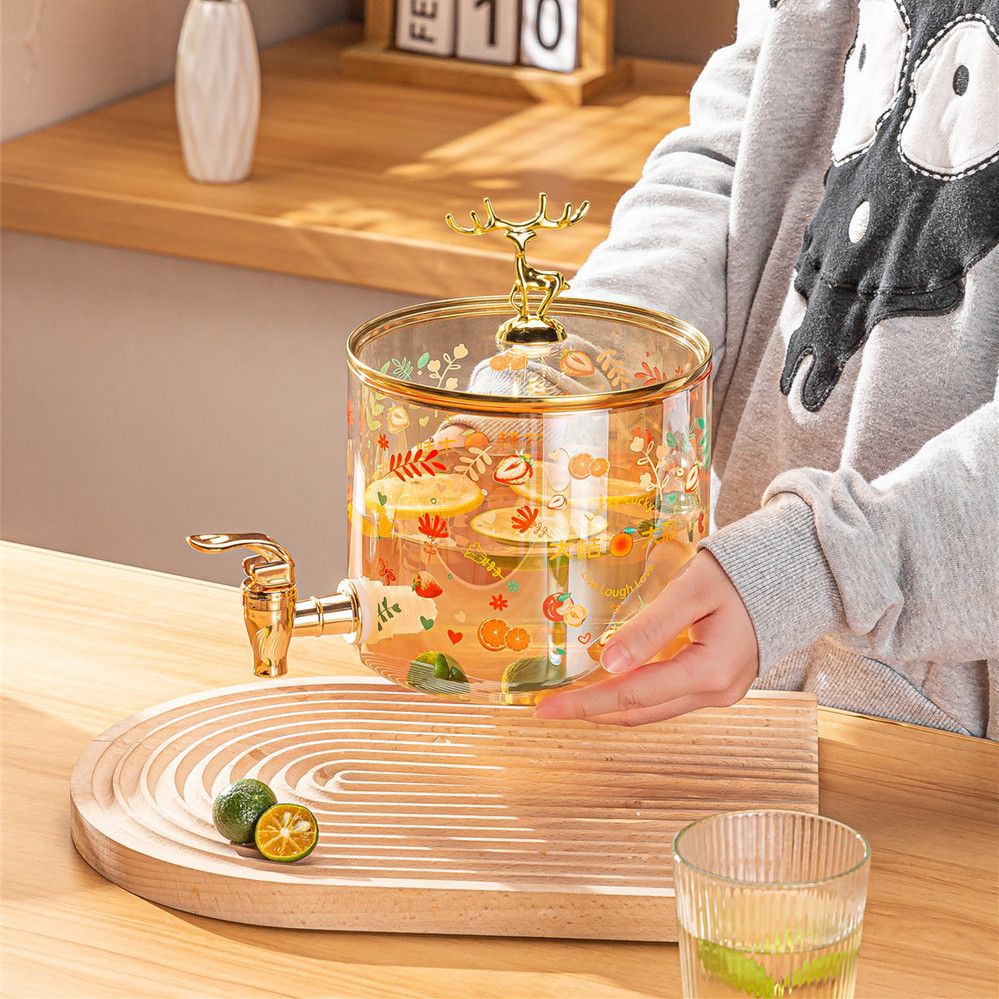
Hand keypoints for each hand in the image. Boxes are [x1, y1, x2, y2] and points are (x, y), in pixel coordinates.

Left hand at [534, 551, 758, 725]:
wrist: (788, 573)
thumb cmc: (739, 573)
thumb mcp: (690, 591)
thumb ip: (650, 627)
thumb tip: (606, 663)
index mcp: (710, 673)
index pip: (633, 695)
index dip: (586, 703)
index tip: (545, 708)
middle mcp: (717, 693)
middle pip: (640, 711)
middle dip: (591, 710)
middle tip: (548, 708)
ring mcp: (721, 694)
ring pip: (653, 710)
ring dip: (611, 706)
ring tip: (571, 700)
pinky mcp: (718, 686)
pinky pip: (667, 699)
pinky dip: (635, 696)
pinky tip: (610, 686)